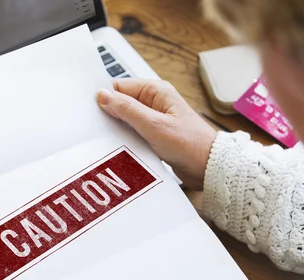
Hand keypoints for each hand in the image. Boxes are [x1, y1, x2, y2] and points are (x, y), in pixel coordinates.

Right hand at [97, 79, 216, 190]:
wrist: (208, 167)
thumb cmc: (189, 144)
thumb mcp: (153, 125)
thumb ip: (127, 109)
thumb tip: (103, 95)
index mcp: (156, 91)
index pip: (120, 87)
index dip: (107, 99)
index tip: (95, 113)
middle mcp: (155, 102)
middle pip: (122, 103)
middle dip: (112, 116)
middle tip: (103, 130)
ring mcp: (155, 119)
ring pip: (127, 120)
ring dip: (120, 131)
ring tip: (114, 141)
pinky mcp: (155, 135)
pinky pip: (134, 133)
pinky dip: (128, 140)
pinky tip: (123, 148)